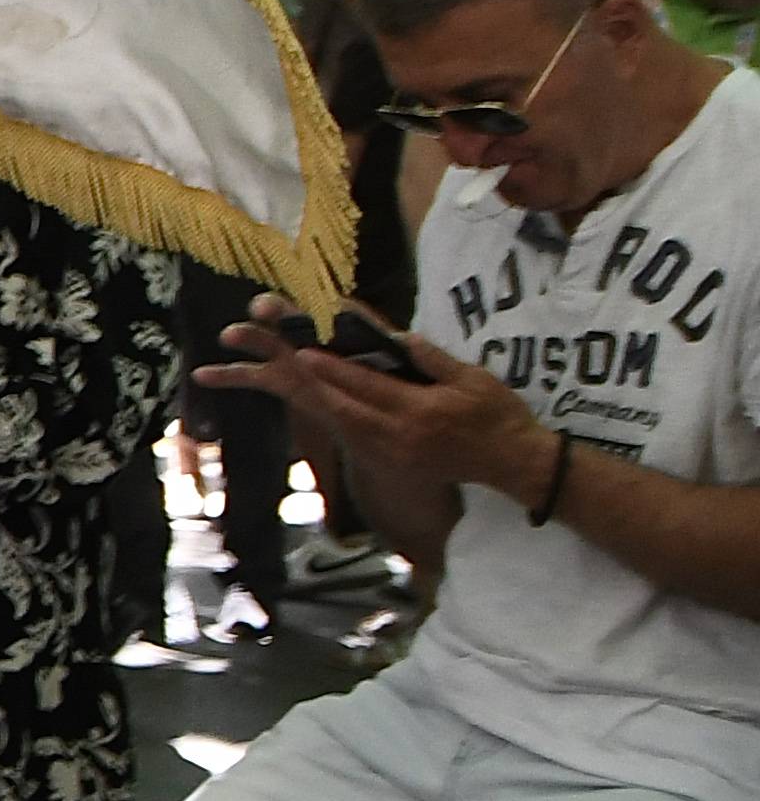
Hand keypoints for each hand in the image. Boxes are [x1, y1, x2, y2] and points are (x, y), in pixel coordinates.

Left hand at [248, 316, 545, 490]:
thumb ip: (433, 359)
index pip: (367, 386)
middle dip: (314, 386)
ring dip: (320, 404)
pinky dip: (339, 423)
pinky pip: (359, 442)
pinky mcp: (397, 464)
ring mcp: (396, 454)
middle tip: (286, 364)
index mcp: (419, 411)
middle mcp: (400, 435)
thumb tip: (399, 336)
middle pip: (346, 408)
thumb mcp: (472, 378)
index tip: (304, 353)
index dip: (333, 369)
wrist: (516, 463)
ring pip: (346, 426)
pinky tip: (325, 409)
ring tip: (295, 383)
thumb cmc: (499, 415)